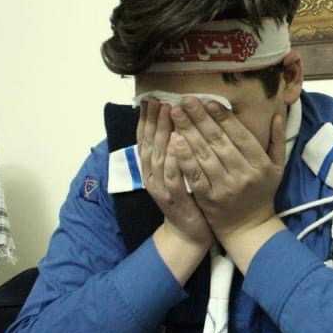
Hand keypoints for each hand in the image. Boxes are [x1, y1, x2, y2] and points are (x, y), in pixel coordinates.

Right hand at [136, 99, 213, 250]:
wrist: (188, 235)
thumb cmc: (187, 199)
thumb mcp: (178, 172)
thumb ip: (174, 151)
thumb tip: (177, 123)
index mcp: (152, 168)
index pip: (145, 139)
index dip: (147, 118)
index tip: (151, 98)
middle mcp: (151, 176)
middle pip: (149, 143)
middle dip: (154, 119)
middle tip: (160, 98)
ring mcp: (161, 188)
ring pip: (158, 156)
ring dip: (162, 132)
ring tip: (168, 112)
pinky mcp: (174, 199)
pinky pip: (172, 176)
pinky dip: (173, 159)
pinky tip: (177, 144)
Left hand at [169, 96, 285, 241]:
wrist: (248, 228)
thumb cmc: (262, 193)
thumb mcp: (278, 167)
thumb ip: (278, 140)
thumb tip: (278, 113)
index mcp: (261, 165)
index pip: (240, 135)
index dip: (223, 117)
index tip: (209, 101)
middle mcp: (243, 174)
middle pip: (218, 141)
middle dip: (200, 118)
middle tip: (186, 100)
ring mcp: (224, 187)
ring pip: (204, 155)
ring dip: (188, 132)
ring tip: (176, 113)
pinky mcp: (208, 198)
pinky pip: (194, 174)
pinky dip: (183, 157)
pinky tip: (173, 141)